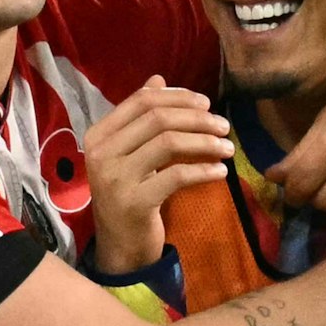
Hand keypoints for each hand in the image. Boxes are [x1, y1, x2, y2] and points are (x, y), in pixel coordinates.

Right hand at [83, 76, 231, 273]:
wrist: (120, 245)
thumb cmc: (129, 194)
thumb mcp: (130, 154)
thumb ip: (140, 118)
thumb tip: (159, 79)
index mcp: (98, 135)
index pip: (142, 101)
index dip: (178, 97)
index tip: (206, 104)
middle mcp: (101, 154)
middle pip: (158, 119)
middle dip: (198, 118)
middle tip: (223, 126)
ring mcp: (116, 179)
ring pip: (169, 143)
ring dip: (205, 142)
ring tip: (227, 147)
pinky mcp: (136, 202)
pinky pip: (177, 176)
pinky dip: (204, 171)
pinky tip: (220, 172)